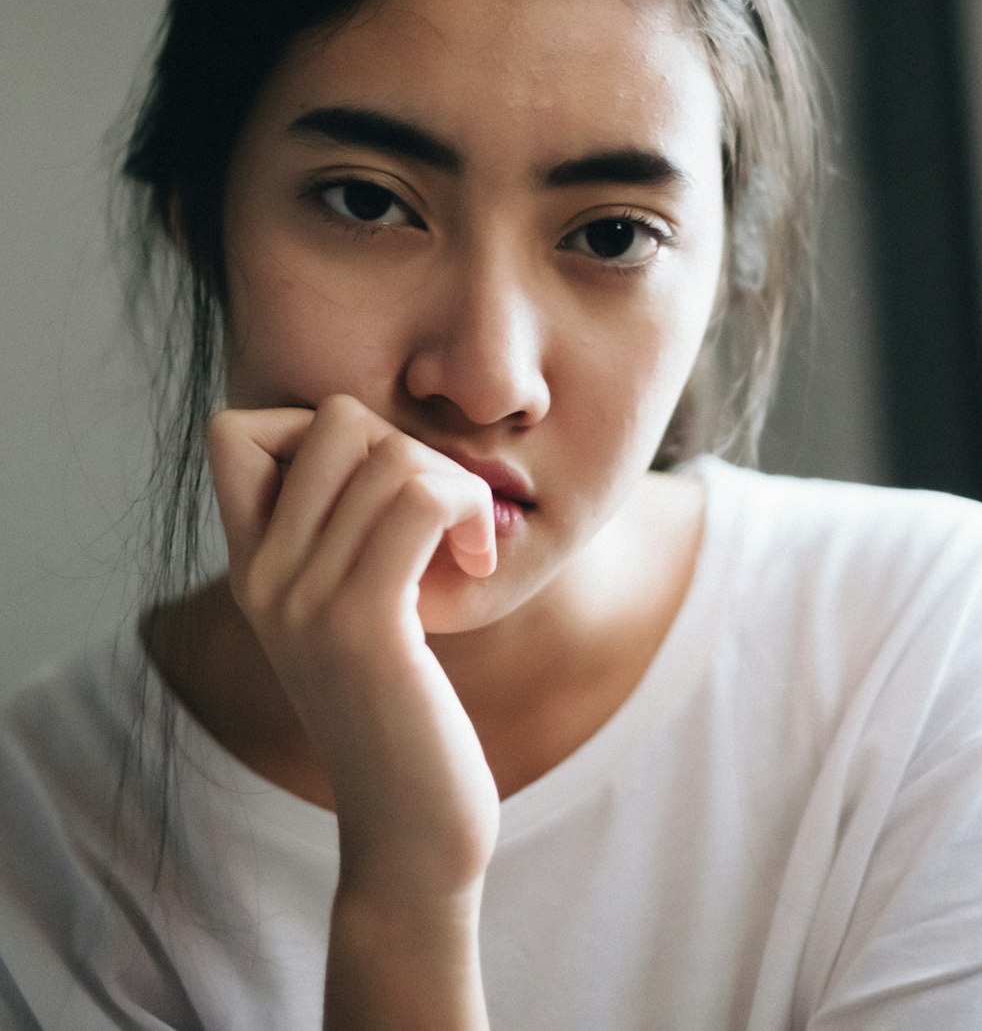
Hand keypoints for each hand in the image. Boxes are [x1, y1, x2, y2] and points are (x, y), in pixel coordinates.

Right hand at [207, 395, 500, 902]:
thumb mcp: (344, 615)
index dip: (315, 428)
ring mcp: (305, 600)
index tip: (372, 488)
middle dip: (410, 446)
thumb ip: (337, 535)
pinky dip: (469, 512)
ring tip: (469, 544)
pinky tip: (479, 563)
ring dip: (456, 484)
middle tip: (441, 516)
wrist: (407, 832)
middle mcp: (262, 577)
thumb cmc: (398, 712)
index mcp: (251, 568)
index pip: (233, 430)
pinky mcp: (365, 625)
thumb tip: (380, 442)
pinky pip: (422, 502)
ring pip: (391, 455)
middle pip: (334, 419)